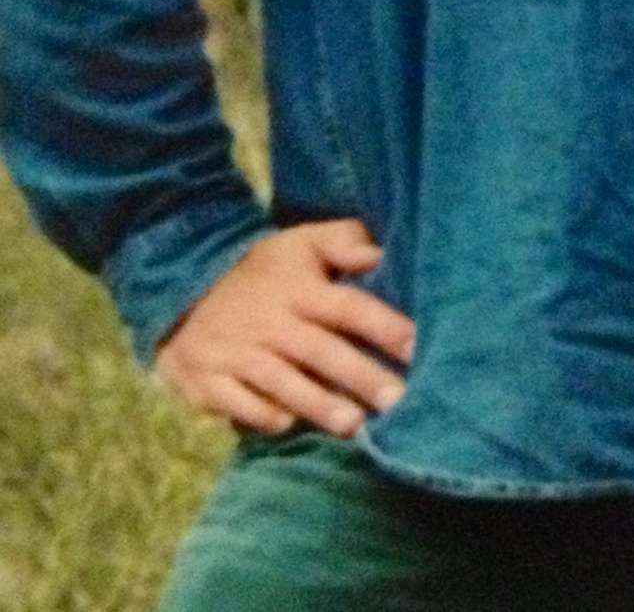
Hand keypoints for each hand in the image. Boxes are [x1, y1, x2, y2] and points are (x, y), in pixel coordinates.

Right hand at [154, 218, 415, 436]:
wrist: (181, 287)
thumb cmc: (262, 271)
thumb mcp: (300, 243)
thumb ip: (344, 242)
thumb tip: (381, 253)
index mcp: (300, 289)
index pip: (349, 306)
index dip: (383, 325)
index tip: (417, 347)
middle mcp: (272, 322)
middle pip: (322, 351)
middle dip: (360, 376)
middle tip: (398, 401)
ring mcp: (237, 352)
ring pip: (283, 381)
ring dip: (318, 404)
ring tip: (354, 426)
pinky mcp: (208, 380)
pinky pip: (238, 401)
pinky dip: (261, 413)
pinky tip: (288, 426)